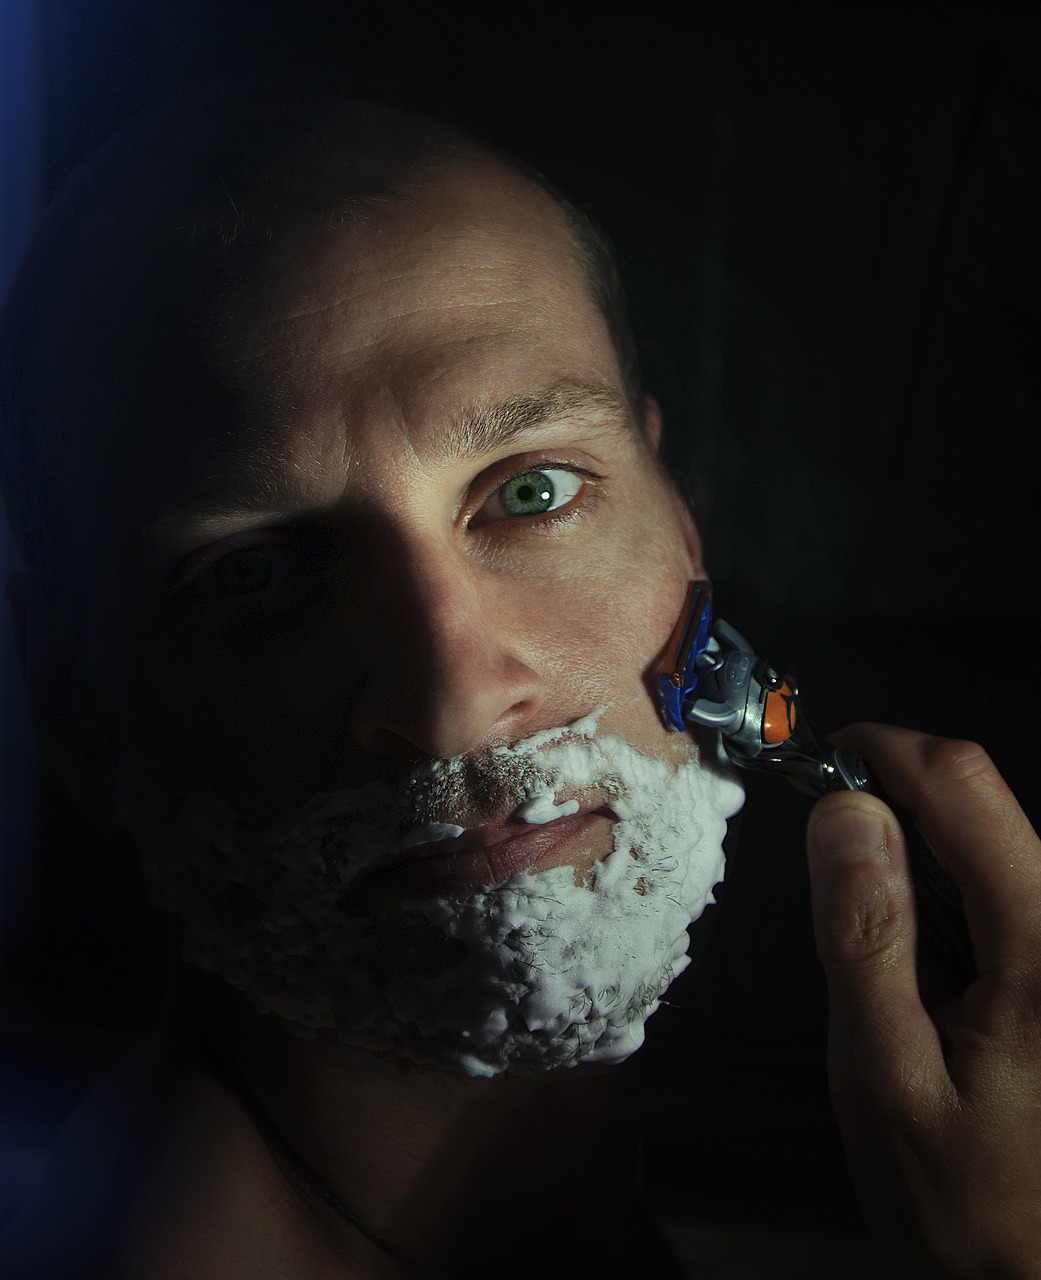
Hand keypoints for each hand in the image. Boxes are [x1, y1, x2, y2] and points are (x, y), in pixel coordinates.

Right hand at [806, 723, 1040, 1277]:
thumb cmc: (970, 1205)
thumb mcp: (884, 1075)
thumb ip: (866, 935)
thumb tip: (845, 813)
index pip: (963, 785)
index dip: (884, 750)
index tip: (822, 762)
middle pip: (983, 807)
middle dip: (895, 808)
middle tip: (831, 861)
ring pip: (997, 846)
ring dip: (924, 859)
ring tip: (885, 944)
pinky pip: (1011, 893)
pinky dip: (955, 901)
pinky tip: (935, 970)